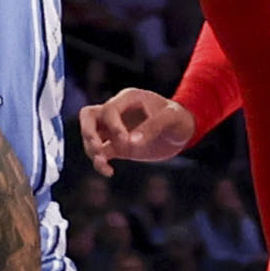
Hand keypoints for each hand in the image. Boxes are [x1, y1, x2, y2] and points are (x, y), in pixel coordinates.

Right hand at [75, 88, 196, 175]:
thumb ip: (152, 127)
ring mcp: (114, 129)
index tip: (126, 140)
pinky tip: (109, 172)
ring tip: (104, 164)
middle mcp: (116, 112)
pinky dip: (99, 162)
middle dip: (88, 133)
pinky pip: (100, 152)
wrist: (181, 130)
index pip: (109, 109)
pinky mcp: (117, 145)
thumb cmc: (178, 118)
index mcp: (128, 98)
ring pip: (89, 135)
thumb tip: (131, 142)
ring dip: (91, 149)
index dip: (113, 126)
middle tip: (98, 148)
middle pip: (87, 116)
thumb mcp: (170, 118)